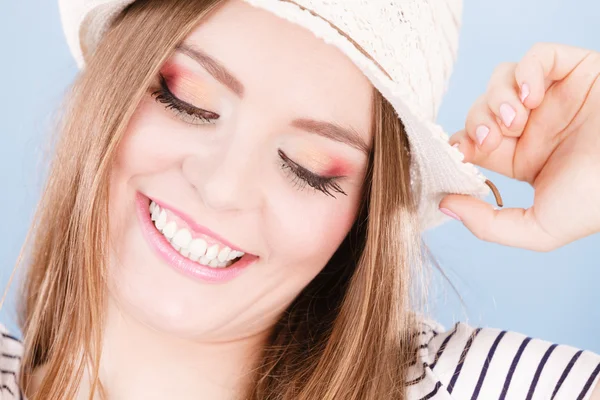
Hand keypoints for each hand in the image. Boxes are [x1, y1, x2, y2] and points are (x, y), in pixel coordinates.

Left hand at [440, 43, 599, 250]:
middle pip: (481, 109)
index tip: (459, 154)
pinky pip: (537, 56)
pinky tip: (533, 96)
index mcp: (522, 158)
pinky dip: (526, 71)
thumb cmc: (597, 201)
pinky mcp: (574, 70)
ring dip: (497, 97)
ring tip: (517, 119)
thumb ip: (488, 225)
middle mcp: (534, 126)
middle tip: (493, 137)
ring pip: (500, 81)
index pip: (474, 142)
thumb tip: (445, 205)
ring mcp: (554, 97)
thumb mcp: (538, 228)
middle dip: (478, 121)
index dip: (460, 144)